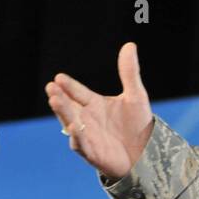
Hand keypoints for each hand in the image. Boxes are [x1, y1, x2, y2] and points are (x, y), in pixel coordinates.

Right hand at [45, 42, 153, 179]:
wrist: (147, 153)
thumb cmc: (138, 125)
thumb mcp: (136, 96)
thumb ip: (129, 72)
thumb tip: (130, 45)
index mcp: (93, 104)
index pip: (77, 92)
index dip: (69, 85)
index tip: (59, 77)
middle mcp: (86, 118)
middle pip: (69, 106)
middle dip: (60, 97)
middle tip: (51, 87)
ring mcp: (87, 135)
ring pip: (71, 123)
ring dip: (63, 113)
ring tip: (55, 101)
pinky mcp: (92, 153)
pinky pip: (81, 144)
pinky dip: (77, 136)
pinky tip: (73, 127)